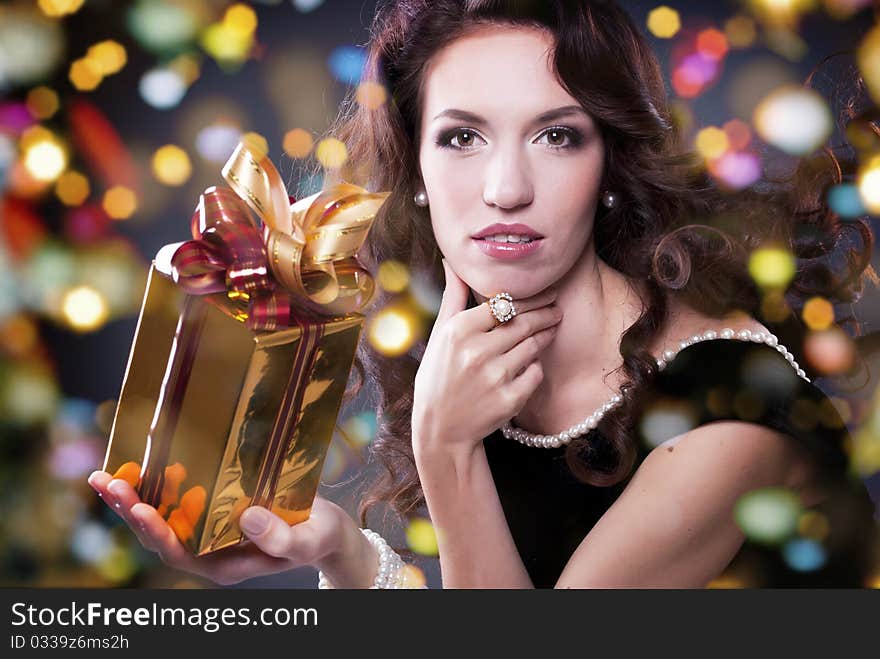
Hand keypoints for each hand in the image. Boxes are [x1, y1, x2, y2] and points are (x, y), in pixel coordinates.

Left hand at [87, 470, 371, 585]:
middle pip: (159, 535)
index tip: (138, 508)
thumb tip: (245, 516)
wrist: (328, 530)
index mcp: (224, 564)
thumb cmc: (320, 537)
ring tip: (106, 475)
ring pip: (162, 518)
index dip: (155, 532)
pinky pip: (177, 501)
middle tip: (106, 482)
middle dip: (130, 510)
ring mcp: (209, 531)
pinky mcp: (214, 510)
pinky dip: (156, 486)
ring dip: (133, 498)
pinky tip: (143, 465)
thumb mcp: (307, 540)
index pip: (178, 552)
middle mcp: (209, 550)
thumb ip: (280, 539)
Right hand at [411, 259, 561, 457]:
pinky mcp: (510, 400)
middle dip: (546, 313)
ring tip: (551, 329)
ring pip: (533, 346)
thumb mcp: (440, 335)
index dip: (529, 297)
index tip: (545, 292)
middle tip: (557, 307)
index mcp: (458, 331)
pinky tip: (532, 364)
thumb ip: (452, 297)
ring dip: (545, 336)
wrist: (441, 429)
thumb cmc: (439, 376)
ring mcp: (494, 377)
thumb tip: (453, 263)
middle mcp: (476, 351)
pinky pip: (535, 373)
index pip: (504, 304)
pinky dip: (536, 367)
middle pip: (523, 323)